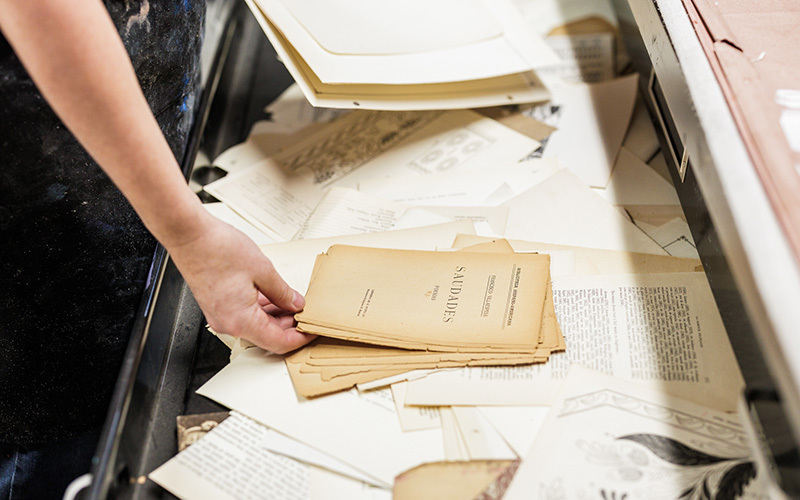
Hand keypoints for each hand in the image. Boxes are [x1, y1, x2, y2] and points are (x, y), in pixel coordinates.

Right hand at [166, 213, 315, 353]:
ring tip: (294, 301)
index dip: (300, 339)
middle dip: (290, 326)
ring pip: (257, 325)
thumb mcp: (263, 270)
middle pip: (268, 336)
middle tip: (308, 312)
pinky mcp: (218, 305)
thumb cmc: (217, 249)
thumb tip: (295, 304)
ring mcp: (221, 315)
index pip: (278, 343)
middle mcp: (228, 323)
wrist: (189, 235)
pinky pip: (245, 315)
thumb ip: (283, 292)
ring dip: (277, 316)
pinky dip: (262, 308)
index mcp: (241, 321)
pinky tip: (274, 295)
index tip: (313, 331)